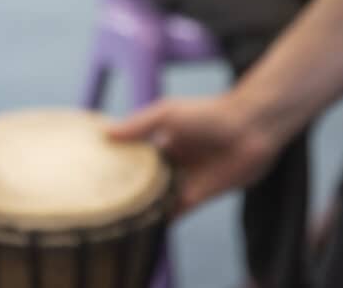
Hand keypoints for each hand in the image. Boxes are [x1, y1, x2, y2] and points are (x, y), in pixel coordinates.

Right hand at [107, 94, 280, 214]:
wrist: (251, 129)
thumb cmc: (208, 114)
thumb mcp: (167, 114)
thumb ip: (138, 126)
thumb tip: (105, 134)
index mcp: (161, 139)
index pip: (132, 153)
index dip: (115, 161)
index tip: (91, 170)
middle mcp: (170, 161)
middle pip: (142, 178)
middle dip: (125, 187)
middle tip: (98, 199)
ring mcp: (184, 179)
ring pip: (156, 197)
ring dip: (141, 206)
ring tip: (114, 217)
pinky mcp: (198, 197)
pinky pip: (175, 211)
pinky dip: (162, 220)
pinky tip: (144, 229)